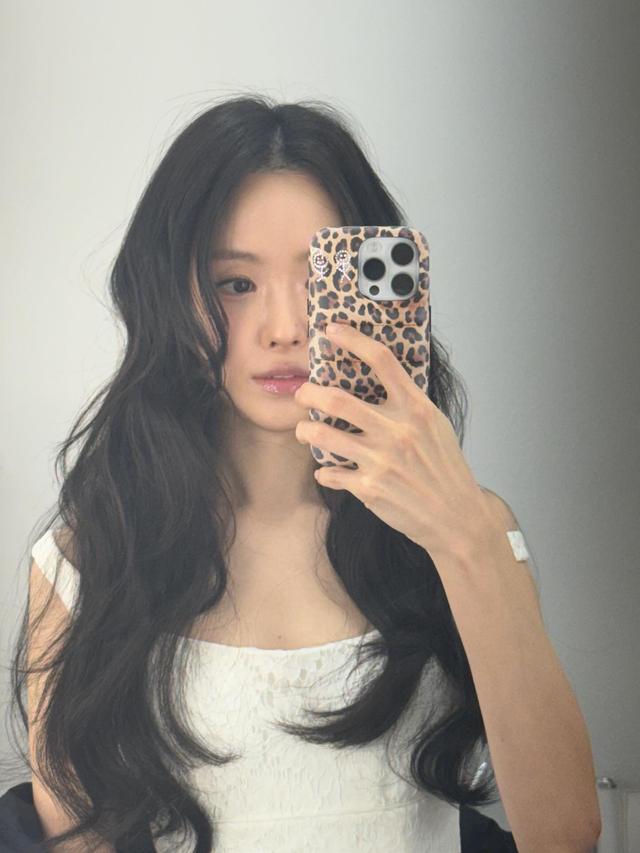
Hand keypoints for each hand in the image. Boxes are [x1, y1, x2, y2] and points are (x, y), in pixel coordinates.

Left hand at [294, 322, 496, 563]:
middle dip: (309, 392)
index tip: (332, 330)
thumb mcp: (436, 426)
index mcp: (417, 409)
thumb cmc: (445, 469)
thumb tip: (378, 380)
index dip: (353, 340)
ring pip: (322, 434)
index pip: (382, 361)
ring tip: (306, 429)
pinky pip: (330, 472)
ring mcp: (381, 460)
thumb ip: (408, 404)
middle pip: (337, 398)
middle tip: (302, 393)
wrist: (457, 517)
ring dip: (306, 429)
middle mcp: (397, 431)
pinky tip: (328, 470)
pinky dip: (325, 470)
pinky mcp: (369, 489)